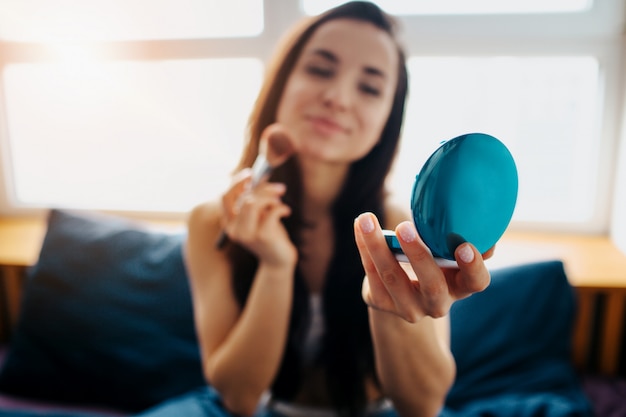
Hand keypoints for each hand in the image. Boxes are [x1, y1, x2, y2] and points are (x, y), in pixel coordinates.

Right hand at [221, 169, 295, 266]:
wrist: (278, 260)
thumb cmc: (269, 234)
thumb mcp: (259, 215)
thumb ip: (254, 199)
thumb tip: (258, 177)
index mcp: (228, 223)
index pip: (225, 196)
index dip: (237, 183)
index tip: (251, 174)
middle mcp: (234, 229)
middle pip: (244, 198)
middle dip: (264, 189)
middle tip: (279, 189)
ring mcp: (247, 234)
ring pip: (254, 202)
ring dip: (271, 198)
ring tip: (280, 203)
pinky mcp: (262, 236)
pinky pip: (272, 211)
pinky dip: (282, 208)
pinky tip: (286, 212)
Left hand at [354, 212, 490, 321]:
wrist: (403, 291)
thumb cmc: (432, 261)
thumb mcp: (447, 253)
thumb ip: (456, 238)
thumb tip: (472, 220)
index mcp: (460, 286)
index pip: (476, 282)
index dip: (473, 267)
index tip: (464, 246)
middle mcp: (437, 303)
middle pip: (432, 285)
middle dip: (418, 255)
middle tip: (404, 227)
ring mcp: (408, 307)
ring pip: (392, 278)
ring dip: (377, 246)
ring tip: (367, 219)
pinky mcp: (382, 302)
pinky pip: (371, 274)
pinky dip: (364, 247)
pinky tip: (359, 226)